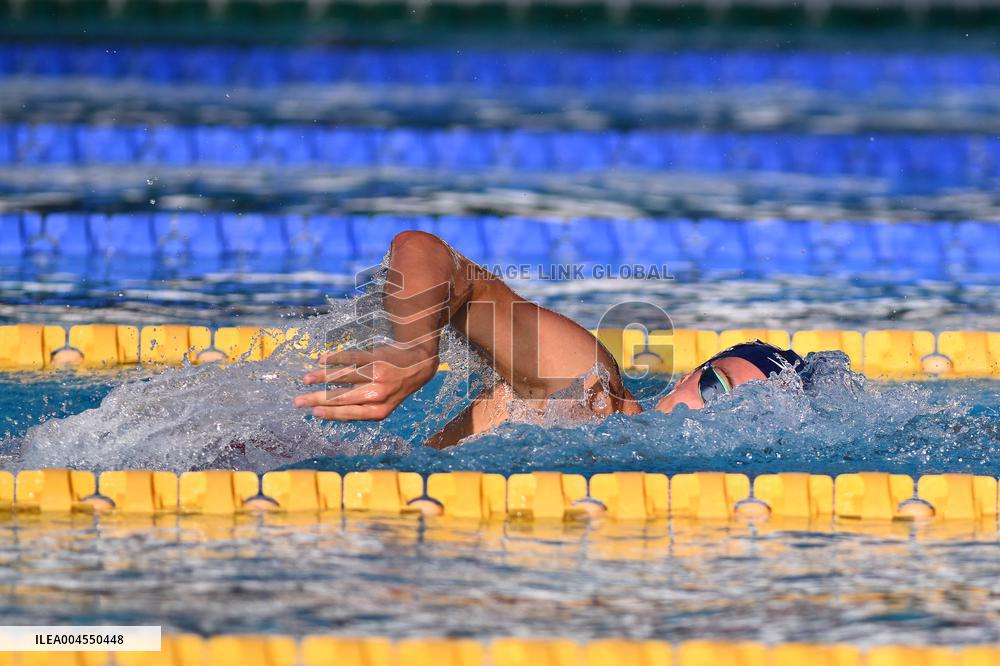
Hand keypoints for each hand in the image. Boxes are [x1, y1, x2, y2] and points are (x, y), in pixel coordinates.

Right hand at [294, 345, 437, 420]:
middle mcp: (378, 393)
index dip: (330, 413)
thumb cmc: (395, 388)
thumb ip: (362, 410)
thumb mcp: (385, 405)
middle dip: (317, 399)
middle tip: (299, 401)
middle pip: (342, 397)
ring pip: (343, 376)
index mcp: (379, 411)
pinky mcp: (375, 357)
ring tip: (306, 379)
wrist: (418, 364)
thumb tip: (331, 413)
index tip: (313, 412)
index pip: (349, 413)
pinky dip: (334, 358)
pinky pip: (351, 358)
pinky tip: (321, 360)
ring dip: (322, 377)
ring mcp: (376, 374)